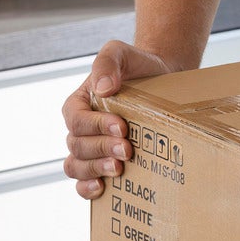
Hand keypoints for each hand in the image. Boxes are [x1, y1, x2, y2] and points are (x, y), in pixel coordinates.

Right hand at [62, 40, 175, 200]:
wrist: (163, 81)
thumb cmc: (138, 66)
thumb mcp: (121, 52)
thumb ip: (107, 62)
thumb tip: (103, 87)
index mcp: (79, 104)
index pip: (76, 120)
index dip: (95, 126)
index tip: (122, 126)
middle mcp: (81, 129)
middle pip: (77, 146)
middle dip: (101, 149)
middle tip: (127, 149)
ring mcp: (91, 149)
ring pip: (76, 166)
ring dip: (95, 170)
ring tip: (118, 169)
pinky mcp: (104, 163)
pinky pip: (83, 182)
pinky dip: (87, 188)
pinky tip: (102, 188)